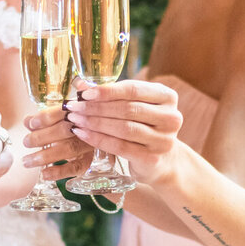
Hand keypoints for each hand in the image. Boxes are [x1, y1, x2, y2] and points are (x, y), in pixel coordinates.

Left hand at [22, 102, 92, 180]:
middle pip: (64, 130)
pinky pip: (76, 167)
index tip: (31, 123)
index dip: (45, 117)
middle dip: (41, 137)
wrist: (97, 128)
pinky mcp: (90, 159)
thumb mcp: (58, 115)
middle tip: (26, 142)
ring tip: (27, 161)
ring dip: (45, 156)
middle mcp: (85, 125)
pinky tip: (44, 174)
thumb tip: (27, 121)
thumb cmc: (72, 121)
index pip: (61, 111)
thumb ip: (43, 118)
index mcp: (77, 110)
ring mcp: (89, 142)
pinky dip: (59, 172)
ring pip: (69, 148)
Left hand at [63, 80, 183, 185]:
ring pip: (124, 128)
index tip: (83, 93)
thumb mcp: (133, 106)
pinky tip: (82, 134)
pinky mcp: (152, 158)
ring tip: (75, 120)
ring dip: (95, 123)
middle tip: (73, 107)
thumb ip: (112, 95)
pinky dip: (98, 139)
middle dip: (96, 108)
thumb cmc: (142, 126)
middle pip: (127, 109)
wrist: (160, 161)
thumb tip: (80, 84)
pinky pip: (120, 147)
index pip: (133, 89)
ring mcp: (164, 140)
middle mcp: (171, 117)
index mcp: (167, 97)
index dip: (107, 91)